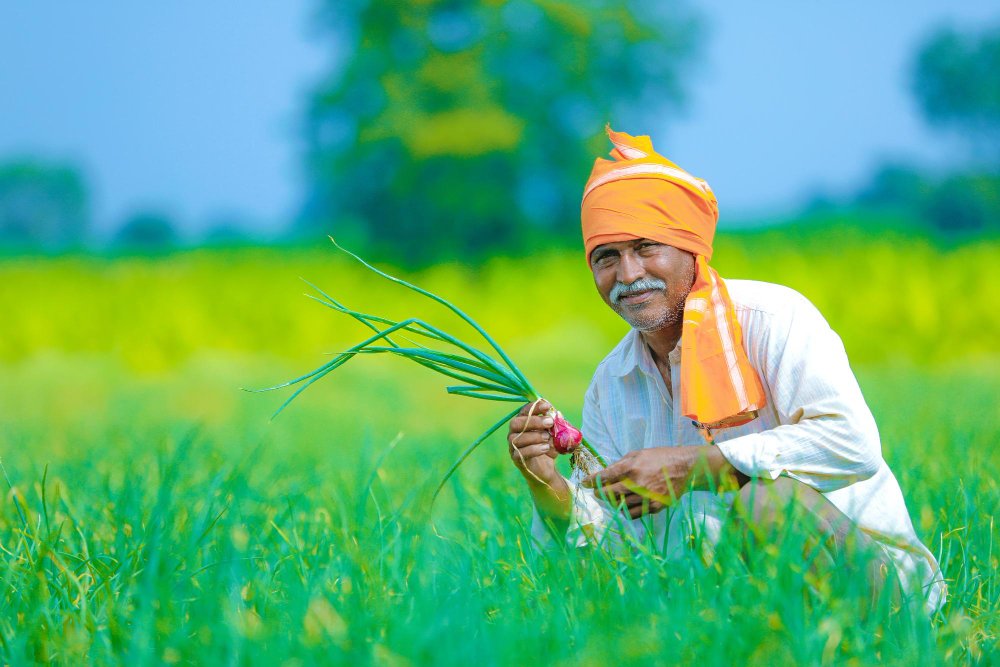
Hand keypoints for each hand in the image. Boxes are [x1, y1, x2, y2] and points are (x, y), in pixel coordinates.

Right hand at [507, 399, 558, 485]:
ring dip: (535, 436)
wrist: (545, 469)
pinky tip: (545, 448)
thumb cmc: (547, 447)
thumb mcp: (553, 435)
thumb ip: (554, 425)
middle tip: (550, 423)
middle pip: (516, 423)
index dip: (534, 407)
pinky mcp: (516, 459)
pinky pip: (520, 453)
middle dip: (534, 421)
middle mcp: (514, 433)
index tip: (547, 406)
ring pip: (517, 438)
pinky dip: (534, 449)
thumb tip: (557, 415)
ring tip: (548, 438)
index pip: (524, 411)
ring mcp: (513, 446)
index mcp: (522, 423)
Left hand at [581, 446, 703, 518]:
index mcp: (632, 467)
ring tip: (611, 499)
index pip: (606, 477)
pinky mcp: (655, 507)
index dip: (592, 481)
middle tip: (596, 493)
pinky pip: (634, 514)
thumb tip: (604, 474)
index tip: (584, 483)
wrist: (685, 467)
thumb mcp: (638, 453)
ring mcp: (647, 497)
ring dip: (612, 503)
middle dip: (600, 494)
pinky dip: (625, 511)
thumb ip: (620, 464)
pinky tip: (624, 505)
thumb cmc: (659, 457)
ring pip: (621, 506)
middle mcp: (638, 483)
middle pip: (610, 494)